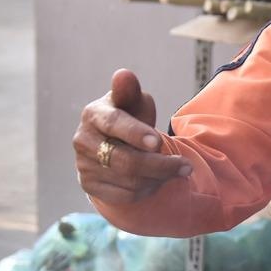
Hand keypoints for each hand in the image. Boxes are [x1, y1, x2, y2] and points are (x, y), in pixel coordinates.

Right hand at [75, 68, 190, 203]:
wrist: (112, 143)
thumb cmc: (129, 116)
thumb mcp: (133, 100)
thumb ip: (130, 90)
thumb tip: (123, 75)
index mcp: (93, 114)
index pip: (114, 124)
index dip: (136, 134)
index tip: (158, 142)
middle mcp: (83, 141)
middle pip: (125, 161)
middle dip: (160, 165)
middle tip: (186, 166)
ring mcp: (84, 165)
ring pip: (129, 181)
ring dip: (158, 178)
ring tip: (174, 169)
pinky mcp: (89, 186)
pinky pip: (125, 196)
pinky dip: (147, 190)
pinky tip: (157, 180)